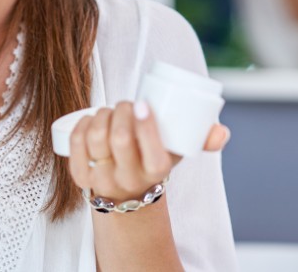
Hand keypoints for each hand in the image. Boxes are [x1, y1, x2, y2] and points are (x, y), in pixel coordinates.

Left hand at [67, 101, 230, 201]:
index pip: (152, 151)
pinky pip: (75, 145)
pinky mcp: (80, 176)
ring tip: (111, 110)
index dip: (145, 125)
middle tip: (127, 103)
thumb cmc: (155, 161)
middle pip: (120, 139)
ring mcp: (102, 179)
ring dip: (102, 115)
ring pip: (96, 138)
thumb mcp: (180, 153)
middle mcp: (128, 179)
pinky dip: (82, 124)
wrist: (128, 194)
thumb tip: (221, 131)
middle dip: (122, 111)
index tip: (143, 104)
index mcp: (156, 172)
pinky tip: (90, 118)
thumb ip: (205, 139)